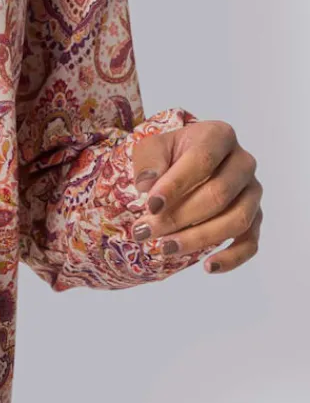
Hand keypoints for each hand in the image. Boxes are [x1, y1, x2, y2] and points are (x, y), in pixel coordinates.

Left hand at [130, 118, 262, 274]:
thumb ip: (148, 162)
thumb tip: (148, 186)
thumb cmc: (167, 155)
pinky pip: (251, 242)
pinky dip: (232, 258)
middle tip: (145, 231)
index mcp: (219, 136)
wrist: (183, 165)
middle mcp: (243, 162)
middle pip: (218, 194)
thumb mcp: (151, 148)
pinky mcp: (255, 217)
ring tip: (165, 248)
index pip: (202, 161)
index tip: (150, 206)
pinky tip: (207, 266)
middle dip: (179, 217)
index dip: (176, 185)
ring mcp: (252, 191)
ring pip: (237, 220)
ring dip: (199, 238)